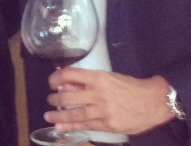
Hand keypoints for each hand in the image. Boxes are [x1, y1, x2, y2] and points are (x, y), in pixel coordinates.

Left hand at [44, 67, 172, 134]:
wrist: (153, 101)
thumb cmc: (129, 86)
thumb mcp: (107, 77)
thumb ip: (87, 81)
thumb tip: (66, 84)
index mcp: (98, 77)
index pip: (69, 74)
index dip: (56, 77)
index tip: (51, 82)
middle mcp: (98, 93)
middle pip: (69, 96)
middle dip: (55, 99)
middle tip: (49, 100)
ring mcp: (103, 110)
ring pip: (75, 113)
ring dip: (59, 115)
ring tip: (48, 115)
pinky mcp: (108, 125)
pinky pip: (86, 126)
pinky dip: (71, 126)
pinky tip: (60, 127)